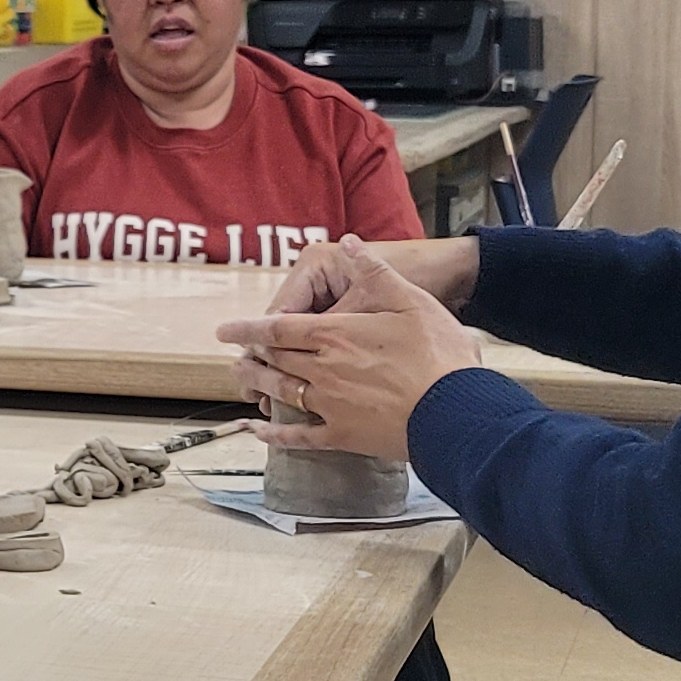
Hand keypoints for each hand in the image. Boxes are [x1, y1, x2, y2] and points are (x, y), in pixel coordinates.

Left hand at [213, 240, 487, 464]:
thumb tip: (349, 243)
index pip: (278, 328)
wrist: (456, 412)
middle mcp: (323, 369)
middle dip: (252, 356)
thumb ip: (374, 271)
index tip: (225, 330)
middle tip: (236, 356)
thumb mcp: (411, 301)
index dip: (248, 328)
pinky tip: (259, 433)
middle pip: (275, 360)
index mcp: (335, 334)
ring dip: (258, 385)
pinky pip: (299, 436)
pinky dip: (275, 435)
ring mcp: (330, 405)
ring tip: (242, 379)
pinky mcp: (342, 436)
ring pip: (281, 392)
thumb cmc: (438, 355)